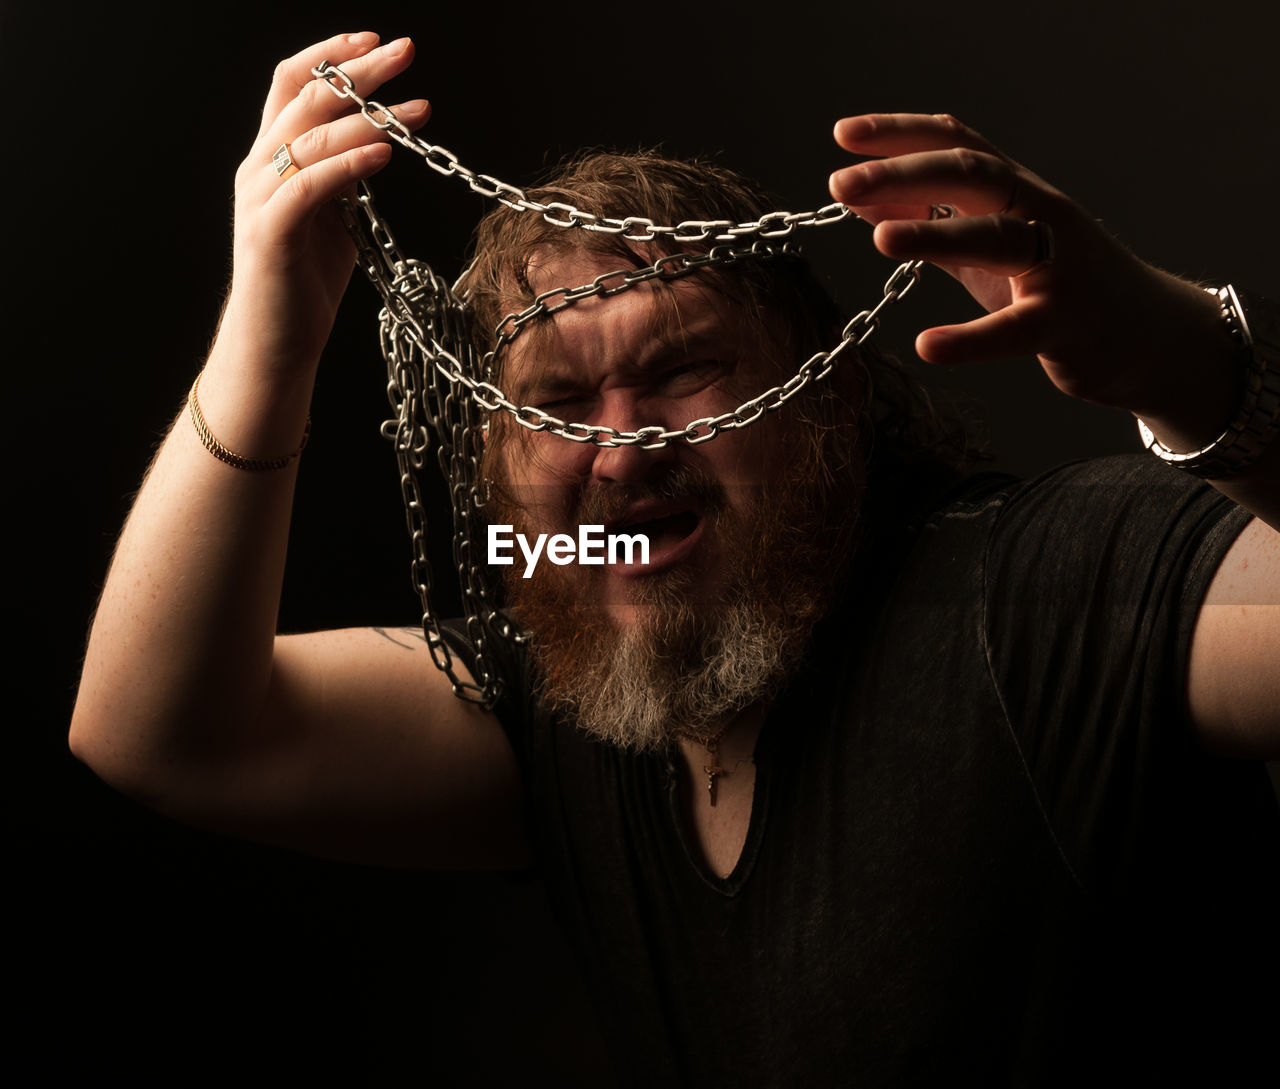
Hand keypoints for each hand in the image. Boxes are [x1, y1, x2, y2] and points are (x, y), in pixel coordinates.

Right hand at [217, 32, 428, 375]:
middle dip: (359, 70)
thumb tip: (375, 140)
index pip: (293, 84)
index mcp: (272, 159)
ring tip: (416, 110)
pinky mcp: (271, 232)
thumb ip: (342, 176)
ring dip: (368, 117)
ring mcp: (260, 199)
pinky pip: (311, 185)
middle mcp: (258, 169)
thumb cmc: (304, 283)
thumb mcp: (331, 216)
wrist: (276, 344)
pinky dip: (349, 163)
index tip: (377, 40)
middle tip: (407, 52)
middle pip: (305, 96)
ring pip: (311, 136)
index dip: (331, 53)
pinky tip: (385, 152)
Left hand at [828, 113, 1231, 433]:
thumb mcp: (987, 249)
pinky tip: (929, 346)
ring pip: (997, 237)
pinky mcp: (1064, 324)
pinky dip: (970, 339)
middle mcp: (1039, 214)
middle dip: (903, 173)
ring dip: (936, 233)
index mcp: (1016, 191)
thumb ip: (934, 222)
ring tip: (881, 239)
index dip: (901, 134)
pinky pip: (1014, 330)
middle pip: (972, 175)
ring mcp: (1057, 266)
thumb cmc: (1054, 286)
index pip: (957, 144)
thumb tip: (866, 201)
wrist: (1145, 336)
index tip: (844, 134)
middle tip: (842, 182)